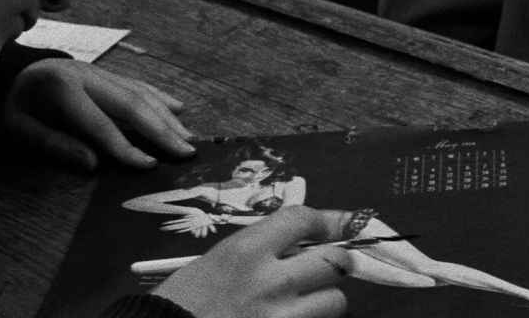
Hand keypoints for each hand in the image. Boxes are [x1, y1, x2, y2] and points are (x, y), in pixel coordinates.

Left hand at [1, 58, 193, 170]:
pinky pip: (137, 84)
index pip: (100, 123)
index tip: (150, 166)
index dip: (126, 146)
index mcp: (62, 88)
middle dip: (161, 130)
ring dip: (167, 116)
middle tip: (186, 153)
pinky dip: (160, 96)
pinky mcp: (104, 72)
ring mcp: (98, 70)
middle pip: (130, 103)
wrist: (7, 72)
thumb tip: (93, 164)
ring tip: (189, 139)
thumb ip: (53, 144)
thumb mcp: (18, 129)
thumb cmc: (13, 107)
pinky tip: (179, 109)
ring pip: (139, 92)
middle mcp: (86, 74)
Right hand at [154, 206, 352, 317]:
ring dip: (325, 298)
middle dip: (336, 262)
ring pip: (336, 300)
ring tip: (303, 301)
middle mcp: (271, 280)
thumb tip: (302, 244)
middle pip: (334, 261)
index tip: (341, 225)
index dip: (330, 220)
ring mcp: (282, 316)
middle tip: (326, 266)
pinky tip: (290, 317)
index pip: (302, 220)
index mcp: (247, 250)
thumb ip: (260, 248)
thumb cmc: (187, 296)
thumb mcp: (220, 259)